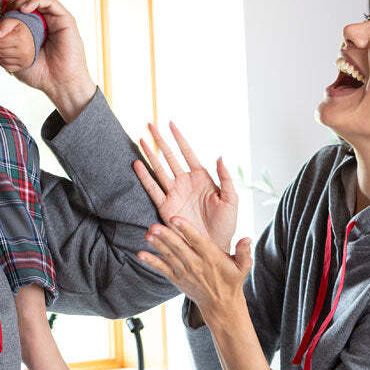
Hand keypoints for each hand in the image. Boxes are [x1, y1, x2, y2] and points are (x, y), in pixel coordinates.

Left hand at [0, 16, 36, 74]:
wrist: (32, 38)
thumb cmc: (19, 29)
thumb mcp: (13, 22)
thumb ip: (4, 26)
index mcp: (20, 38)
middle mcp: (24, 51)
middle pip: (0, 52)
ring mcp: (24, 60)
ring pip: (2, 60)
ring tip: (1, 48)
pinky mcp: (22, 66)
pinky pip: (6, 67)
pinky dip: (2, 61)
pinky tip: (4, 55)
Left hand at [1, 0, 95, 122]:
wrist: (59, 85)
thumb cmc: (39, 75)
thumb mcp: (14, 59)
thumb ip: (3, 45)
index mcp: (33, 29)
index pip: (18, 9)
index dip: (6, 9)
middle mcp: (45, 21)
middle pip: (26, 0)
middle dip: (12, 3)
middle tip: (2, 12)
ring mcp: (55, 19)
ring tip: (13, 10)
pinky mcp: (65, 18)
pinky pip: (48, 1)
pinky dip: (35, 0)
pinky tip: (24, 10)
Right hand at [133, 122, 237, 252]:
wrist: (213, 245)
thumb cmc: (226, 224)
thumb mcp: (231, 200)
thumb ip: (226, 178)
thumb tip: (220, 157)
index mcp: (202, 178)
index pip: (188, 153)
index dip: (179, 138)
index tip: (170, 123)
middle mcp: (186, 182)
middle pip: (170, 157)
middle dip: (160, 140)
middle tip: (149, 124)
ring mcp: (175, 194)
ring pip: (159, 169)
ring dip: (150, 155)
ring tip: (140, 140)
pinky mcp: (166, 207)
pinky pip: (153, 189)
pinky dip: (145, 177)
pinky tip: (137, 165)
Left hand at [138, 217, 251, 327]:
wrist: (221, 305)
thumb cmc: (232, 281)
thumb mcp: (243, 267)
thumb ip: (244, 252)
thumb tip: (246, 238)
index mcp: (211, 257)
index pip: (197, 241)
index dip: (186, 229)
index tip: (175, 219)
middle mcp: (196, 264)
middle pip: (179, 248)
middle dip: (166, 237)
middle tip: (154, 226)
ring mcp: (185, 272)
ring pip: (169, 256)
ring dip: (157, 245)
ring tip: (147, 234)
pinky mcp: (177, 279)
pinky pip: (163, 269)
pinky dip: (152, 262)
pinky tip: (141, 255)